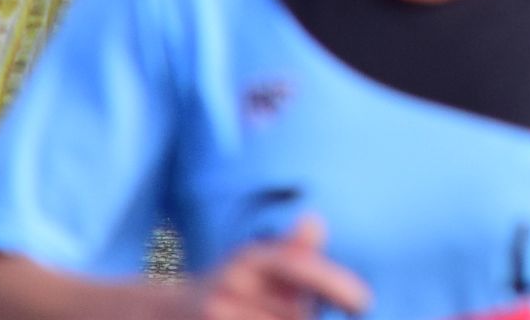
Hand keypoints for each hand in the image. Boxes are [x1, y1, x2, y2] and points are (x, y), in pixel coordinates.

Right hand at [182, 217, 370, 319]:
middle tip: (300, 314)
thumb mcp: (259, 267)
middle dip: (306, 318)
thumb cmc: (232, 291)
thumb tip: (316, 220)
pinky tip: (260, 319)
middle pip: (296, 314)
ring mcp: (214, 313)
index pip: (299, 268)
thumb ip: (293, 253)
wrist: (165, 314)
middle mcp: (230, 283)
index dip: (335, 286)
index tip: (364, 304)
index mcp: (250, 259)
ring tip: (268, 315)